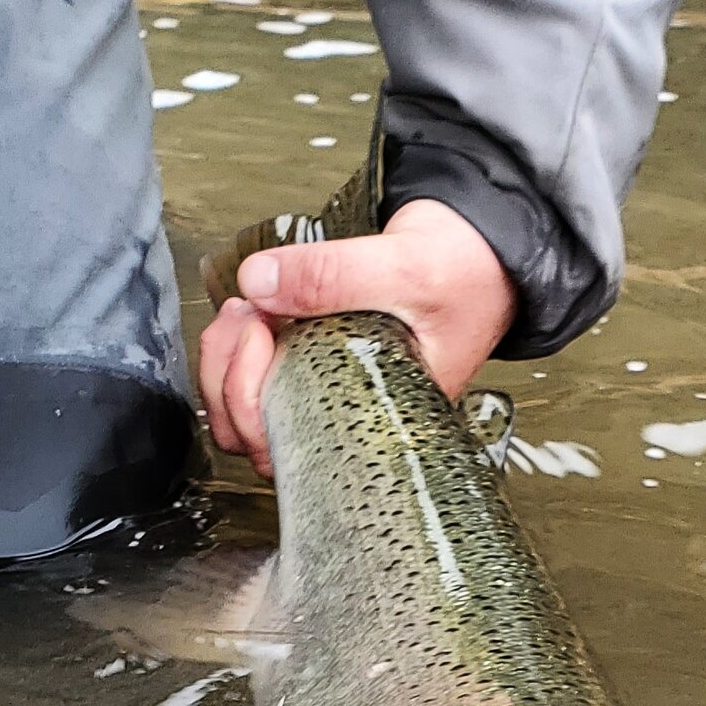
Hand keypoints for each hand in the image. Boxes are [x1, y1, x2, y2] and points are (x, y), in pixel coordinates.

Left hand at [197, 197, 517, 475]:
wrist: (482, 255)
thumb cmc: (463, 278)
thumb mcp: (404, 268)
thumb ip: (331, 275)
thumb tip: (256, 281)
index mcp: (374, 423)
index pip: (288, 450)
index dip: (250, 396)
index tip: (261, 325)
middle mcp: (345, 421)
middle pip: (253, 440)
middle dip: (227, 375)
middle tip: (246, 312)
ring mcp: (326, 398)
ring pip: (246, 416)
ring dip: (224, 362)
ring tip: (247, 306)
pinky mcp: (314, 371)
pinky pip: (257, 384)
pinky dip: (236, 350)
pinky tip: (254, 307)